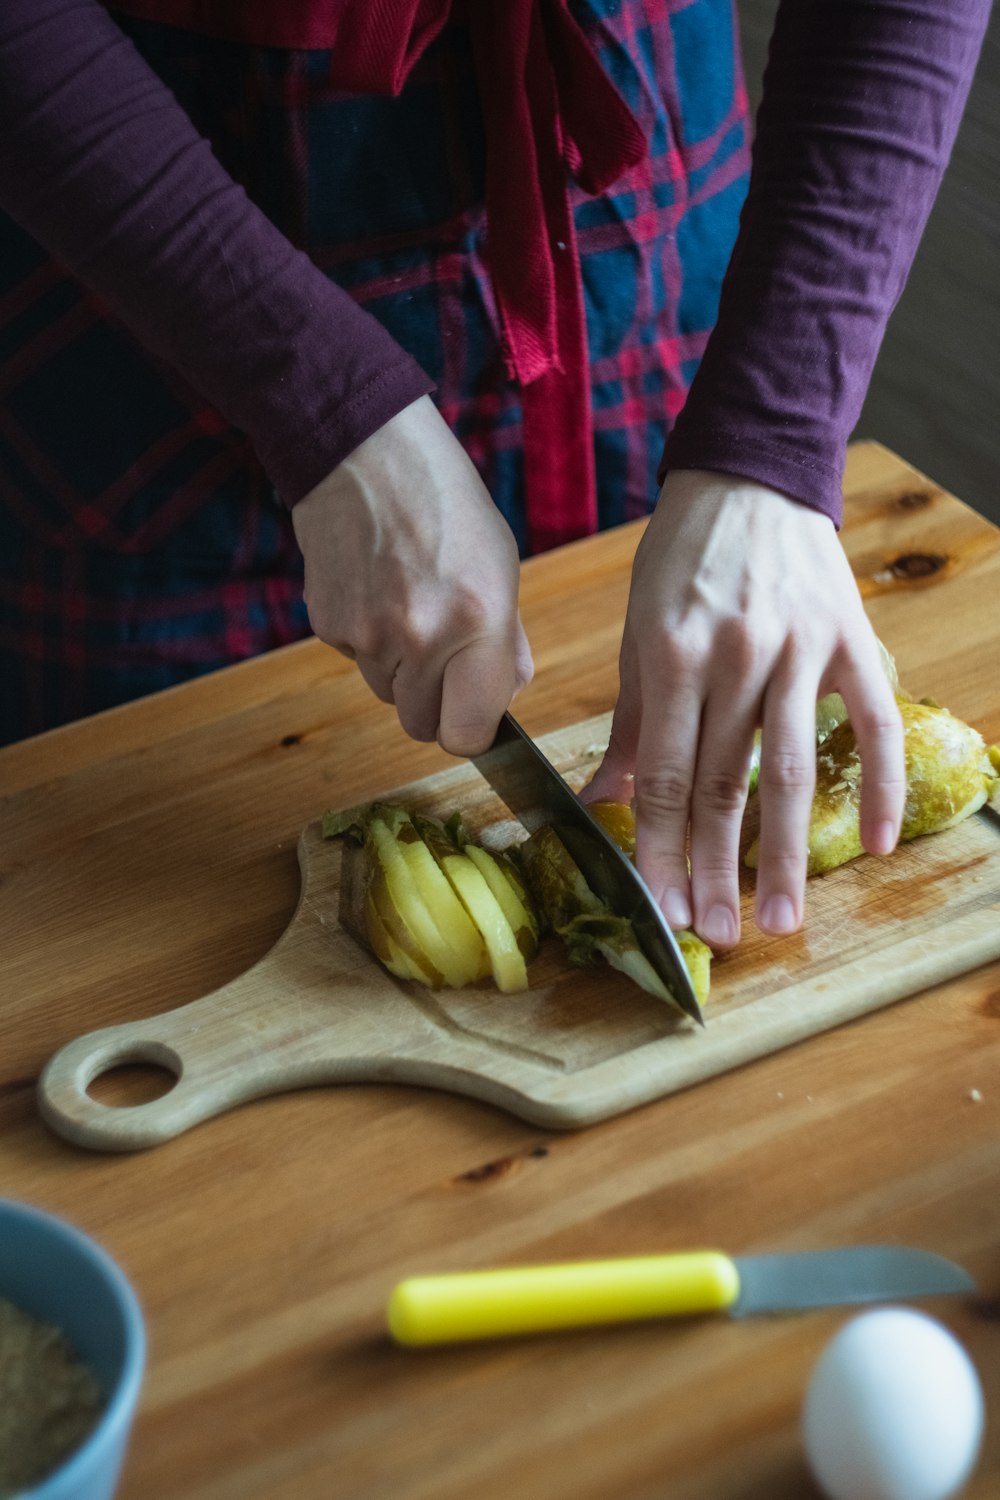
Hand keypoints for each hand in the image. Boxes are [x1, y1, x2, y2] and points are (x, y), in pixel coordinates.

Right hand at [291, 395, 532, 754]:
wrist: (364, 455)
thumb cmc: (444, 503)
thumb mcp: (500, 566)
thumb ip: (505, 641)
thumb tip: (505, 696)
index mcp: (478, 622)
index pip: (467, 733)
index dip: (471, 729)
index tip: (473, 711)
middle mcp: (421, 637)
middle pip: (420, 726)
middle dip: (435, 703)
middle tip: (442, 655)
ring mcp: (367, 634)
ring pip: (386, 694)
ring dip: (401, 670)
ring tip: (408, 604)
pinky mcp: (328, 625)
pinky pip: (356, 661)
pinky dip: (368, 640)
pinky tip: (377, 589)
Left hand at [583, 469, 904, 946]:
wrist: (749, 475)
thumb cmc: (681, 558)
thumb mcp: (637, 632)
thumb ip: (631, 726)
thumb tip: (600, 803)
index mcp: (671, 656)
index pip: (668, 774)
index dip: (664, 848)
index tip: (663, 908)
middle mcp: (735, 657)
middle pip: (726, 783)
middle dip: (718, 868)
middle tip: (718, 936)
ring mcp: (800, 649)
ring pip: (794, 768)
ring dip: (788, 851)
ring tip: (785, 918)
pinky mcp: (851, 640)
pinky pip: (874, 722)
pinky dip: (878, 783)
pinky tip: (877, 843)